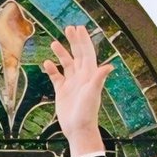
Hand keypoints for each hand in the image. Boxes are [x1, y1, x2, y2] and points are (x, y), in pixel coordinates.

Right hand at [42, 23, 112, 156]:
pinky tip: (47, 63)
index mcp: (89, 74)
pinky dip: (52, 69)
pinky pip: (57, 77)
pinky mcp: (62, 91)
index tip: (78, 28)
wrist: (78, 129)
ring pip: (66, 64)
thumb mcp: (93, 93)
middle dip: (73, 41)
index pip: (87, 52)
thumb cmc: (86, 112)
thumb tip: (109, 66)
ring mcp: (72, 83)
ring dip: (61, 53)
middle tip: (68, 28)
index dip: (83, 40)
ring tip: (54, 43)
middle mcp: (81, 76)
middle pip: (77, 54)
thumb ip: (99, 78)